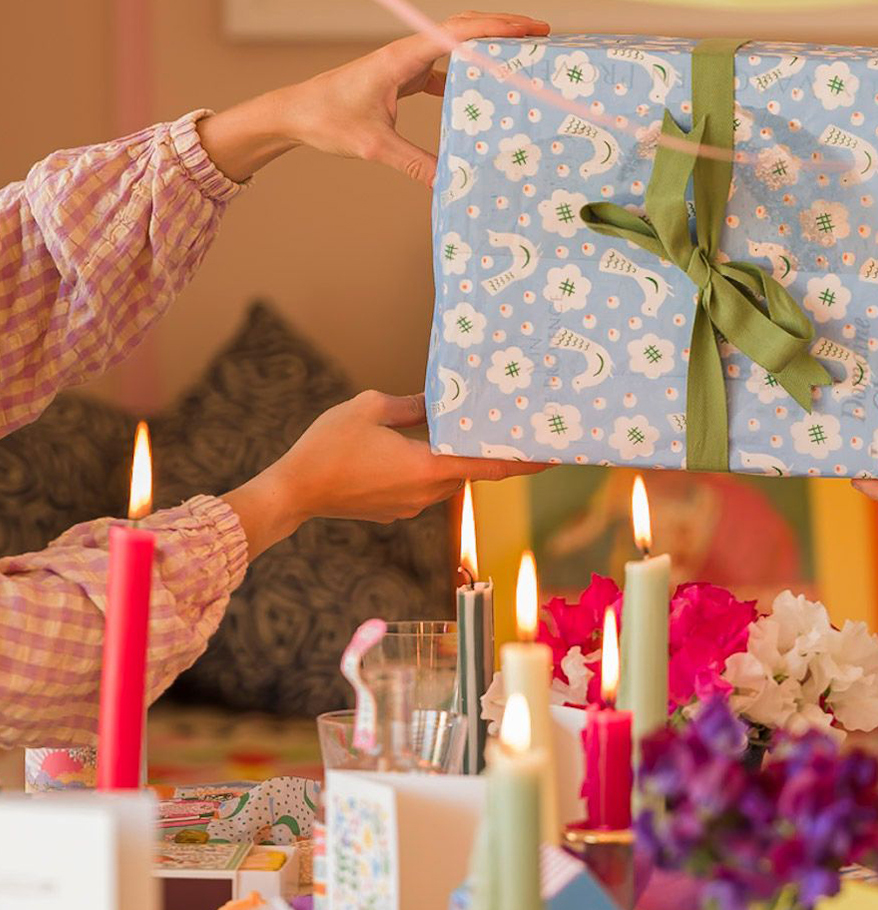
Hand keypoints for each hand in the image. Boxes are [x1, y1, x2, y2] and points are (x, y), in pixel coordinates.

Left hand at [198, 11, 548, 188]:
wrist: (291, 113)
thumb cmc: (325, 119)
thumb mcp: (372, 146)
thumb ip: (413, 163)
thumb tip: (450, 184)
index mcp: (401, 57)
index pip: (458, 31)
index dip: (498, 27)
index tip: (532, 27)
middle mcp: (406, 52)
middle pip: (463, 27)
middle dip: (504, 26)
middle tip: (543, 33)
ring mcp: (404, 63)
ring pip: (454, 43)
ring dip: (487, 44)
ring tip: (522, 53)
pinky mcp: (401, 77)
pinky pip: (442, 66)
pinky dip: (467, 70)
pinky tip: (485, 89)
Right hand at [225, 391, 542, 557]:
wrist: (292, 493)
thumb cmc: (327, 448)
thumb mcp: (369, 408)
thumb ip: (409, 405)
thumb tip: (434, 400)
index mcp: (427, 468)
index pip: (489, 466)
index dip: (523, 461)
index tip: (551, 455)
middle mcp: (426, 493)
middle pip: (468, 470)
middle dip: (485, 451)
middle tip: (505, 426)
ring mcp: (409, 505)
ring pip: (446, 478)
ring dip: (454, 458)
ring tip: (462, 430)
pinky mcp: (394, 509)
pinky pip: (424, 485)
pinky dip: (430, 467)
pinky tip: (419, 446)